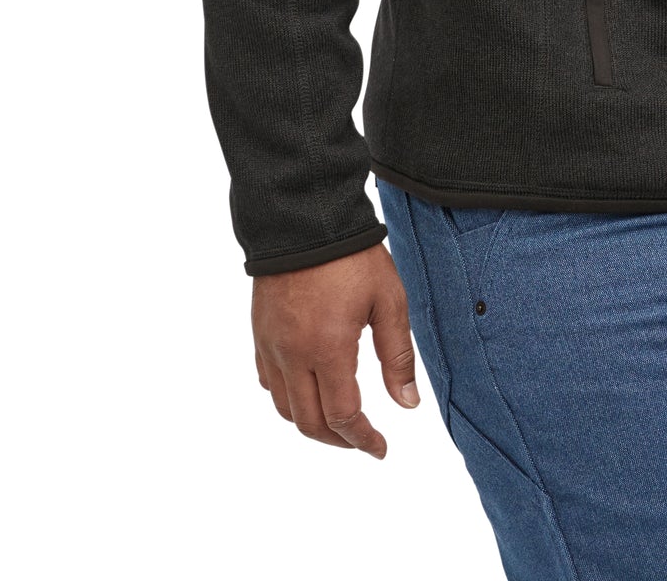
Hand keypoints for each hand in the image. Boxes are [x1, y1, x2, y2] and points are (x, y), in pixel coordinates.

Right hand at [252, 242, 419, 455]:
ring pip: (284, 408)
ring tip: (337, 422)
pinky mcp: (260, 333)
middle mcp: (293, 355)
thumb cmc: (353, 256)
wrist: (305, 217)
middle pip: (310, 423)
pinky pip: (268, 381)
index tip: (381, 448)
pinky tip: (306, 390)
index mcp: (328, 350)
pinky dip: (287, 398)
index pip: (343, 416)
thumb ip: (398, 356)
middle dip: (338, 441)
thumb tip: (407, 404)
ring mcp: (271, 346)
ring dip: (311, 423)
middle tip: (362, 441)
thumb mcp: (388, 301)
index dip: (363, 440)